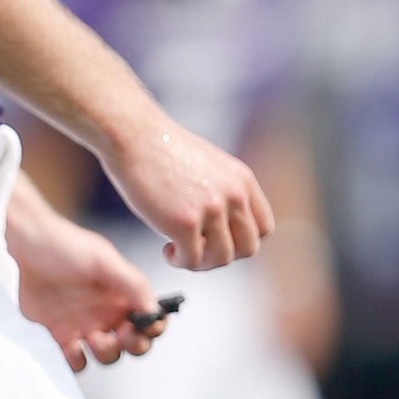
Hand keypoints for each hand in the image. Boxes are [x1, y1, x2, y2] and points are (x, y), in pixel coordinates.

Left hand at [10, 201, 173, 370]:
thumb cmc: (63, 245)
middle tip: (123, 335)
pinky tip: (70, 346)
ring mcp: (83, 326)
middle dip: (135, 345)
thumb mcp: (103, 259)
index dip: (154, 327)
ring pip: (107, 355)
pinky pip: (74, 360)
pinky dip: (76, 361)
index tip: (145, 326)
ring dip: (107, 353)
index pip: (151, 318)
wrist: (23, 246)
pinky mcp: (58, 336)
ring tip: (94, 337)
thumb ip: (132, 284)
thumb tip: (154, 310)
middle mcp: (107, 312)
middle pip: (135, 343)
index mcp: (123, 294)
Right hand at [100, 108, 272, 269]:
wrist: (135, 136)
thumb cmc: (161, 149)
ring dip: (201, 262)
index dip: (241, 240)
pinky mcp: (185, 222)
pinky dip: (180, 261)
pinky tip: (166, 249)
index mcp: (242, 180)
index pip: (263, 228)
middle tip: (197, 249)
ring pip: (223, 258)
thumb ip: (223, 190)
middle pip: (248, 248)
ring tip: (179, 250)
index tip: (216, 239)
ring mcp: (211, 209)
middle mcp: (233, 195)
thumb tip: (221, 222)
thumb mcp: (208, 165)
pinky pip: (193, 259)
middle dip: (222, 255)